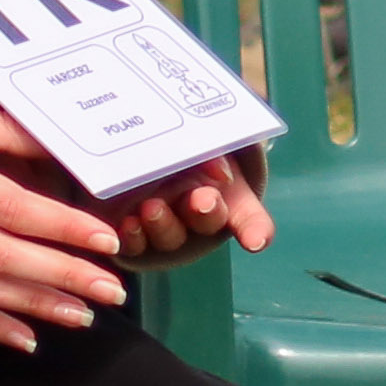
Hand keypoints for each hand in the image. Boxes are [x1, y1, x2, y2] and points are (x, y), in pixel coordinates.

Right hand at [0, 96, 130, 349]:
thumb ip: (0, 131)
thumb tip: (57, 147)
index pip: (10, 206)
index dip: (60, 227)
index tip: (106, 240)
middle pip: (0, 256)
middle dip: (61, 277)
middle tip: (112, 290)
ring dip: (32, 306)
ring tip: (82, 314)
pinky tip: (25, 337)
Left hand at [109, 144, 271, 265]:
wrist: (147, 148)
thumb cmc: (186, 145)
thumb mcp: (202, 140)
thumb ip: (213, 151)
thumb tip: (218, 172)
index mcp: (226, 194)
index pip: (249, 218)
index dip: (256, 231)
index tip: (256, 242)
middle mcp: (199, 216)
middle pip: (208, 221)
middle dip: (206, 211)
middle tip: (202, 200)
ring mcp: (166, 227)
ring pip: (170, 236)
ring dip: (164, 225)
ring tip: (152, 208)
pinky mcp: (133, 234)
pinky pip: (135, 245)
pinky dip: (133, 237)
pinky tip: (130, 224)